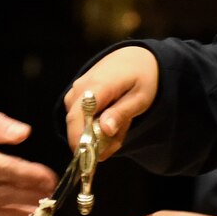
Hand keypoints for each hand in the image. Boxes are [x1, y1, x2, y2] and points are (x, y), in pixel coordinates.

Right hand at [63, 46, 158, 161]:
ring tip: (119, 128)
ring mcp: (76, 89)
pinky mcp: (75, 93)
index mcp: (99, 85)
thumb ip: (121, 114)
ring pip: (76, 121)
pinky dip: (92, 125)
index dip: (77, 138)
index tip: (87, 158)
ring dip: (94, 133)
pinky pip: (78, 116)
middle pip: (74, 122)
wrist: (135, 57)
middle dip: (91, 140)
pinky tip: (110, 122)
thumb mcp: (140, 98)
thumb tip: (104, 130)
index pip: (78, 115)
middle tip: (114, 146)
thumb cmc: (141, 78)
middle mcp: (81, 86)